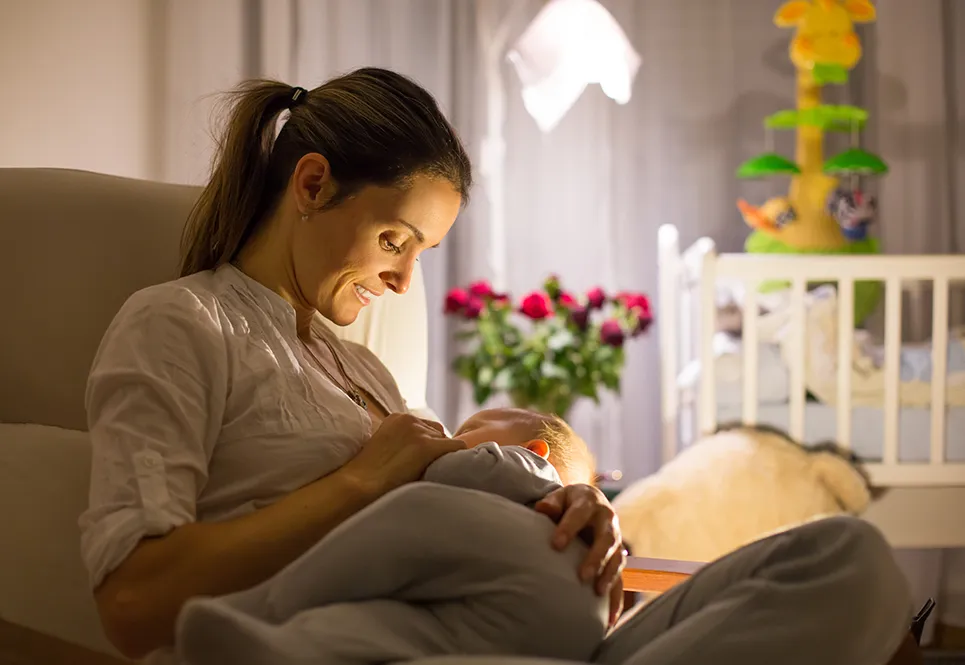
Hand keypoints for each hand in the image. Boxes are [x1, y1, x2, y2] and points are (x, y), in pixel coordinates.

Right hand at [342, 413, 465, 496]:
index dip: (428, 446)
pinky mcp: (427, 446)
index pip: (426, 427)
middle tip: (427, 470)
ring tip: (431, 474)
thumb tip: (422, 454)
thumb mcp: (384, 448)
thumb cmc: (367, 476)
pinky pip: (458, 448)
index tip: (420, 463)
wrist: (358, 485)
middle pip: (439, 433)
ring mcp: (419, 432)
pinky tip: (449, 472)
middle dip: (437, 450)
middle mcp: (409, 419)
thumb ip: (402, 443)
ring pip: (447, 443)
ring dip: (442, 458)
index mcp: (397, 418)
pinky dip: (456, 460)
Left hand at [534, 484, 625, 626]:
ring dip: (608, 577)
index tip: (555, 545)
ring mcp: (615, 542)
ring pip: (617, 560)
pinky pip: (620, 580)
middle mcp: (607, 522)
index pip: (579, 515)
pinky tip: (610, 620)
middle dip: (595, 558)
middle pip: (606, 540)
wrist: (591, 501)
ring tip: (597, 593)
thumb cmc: (569, 502)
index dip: (568, 529)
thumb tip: (542, 509)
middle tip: (582, 576)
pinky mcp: (617, 560)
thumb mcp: (560, 497)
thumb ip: (551, 503)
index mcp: (590, 502)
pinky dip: (616, 600)